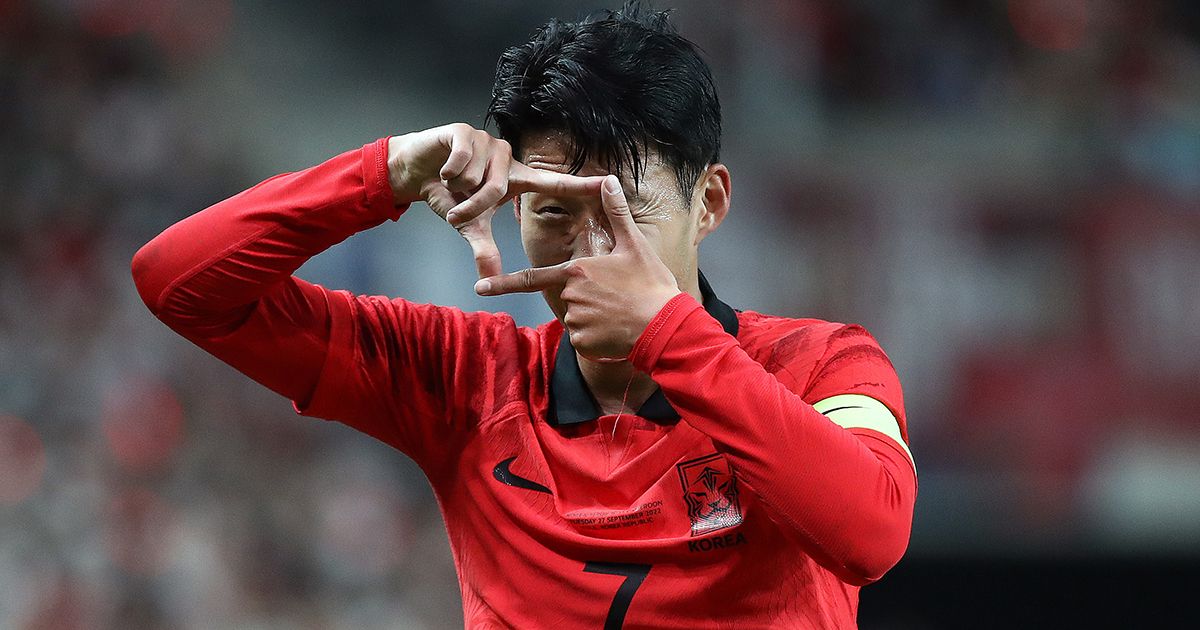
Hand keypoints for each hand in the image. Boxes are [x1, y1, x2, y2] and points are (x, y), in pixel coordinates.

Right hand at [387, 124, 605, 277]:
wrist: (415, 171)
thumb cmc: (448, 196)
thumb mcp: (468, 225)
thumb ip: (483, 248)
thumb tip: (487, 279)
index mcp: (517, 178)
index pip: (556, 181)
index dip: (582, 184)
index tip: (609, 183)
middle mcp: (508, 158)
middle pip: (497, 190)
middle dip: (472, 205)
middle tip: (457, 209)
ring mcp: (487, 142)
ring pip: (477, 177)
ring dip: (456, 188)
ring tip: (450, 182)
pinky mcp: (464, 132)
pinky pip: (461, 162)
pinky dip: (447, 172)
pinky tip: (442, 168)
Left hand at [474, 175, 681, 360]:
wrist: (665, 326)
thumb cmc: (651, 283)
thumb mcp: (634, 245)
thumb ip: (616, 213)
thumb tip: (608, 180)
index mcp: (576, 271)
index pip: (532, 278)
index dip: (503, 283)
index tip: (479, 288)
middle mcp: (570, 296)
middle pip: (568, 297)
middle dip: (588, 299)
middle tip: (618, 298)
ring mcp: (576, 322)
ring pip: (577, 320)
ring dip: (595, 319)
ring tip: (622, 314)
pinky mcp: (584, 344)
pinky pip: (585, 340)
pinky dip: (598, 338)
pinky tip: (619, 332)